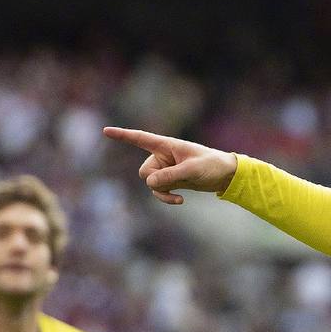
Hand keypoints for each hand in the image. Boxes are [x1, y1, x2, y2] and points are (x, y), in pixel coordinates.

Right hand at [102, 126, 237, 203]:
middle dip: (156, 181)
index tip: (105, 131)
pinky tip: (180, 200)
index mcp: (166, 145)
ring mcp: (166, 169)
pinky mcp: (171, 181)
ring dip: (162, 192)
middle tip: (175, 182)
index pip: (140, 139)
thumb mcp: (192, 170)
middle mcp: (162, 156)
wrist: (225, 175)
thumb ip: (171, 176)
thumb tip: (150, 183)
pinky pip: (158, 190)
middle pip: (144, 171)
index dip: (123, 136)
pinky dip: (166, 197)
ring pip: (150, 183)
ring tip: (179, 196)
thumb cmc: (212, 165)